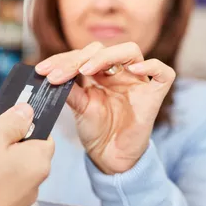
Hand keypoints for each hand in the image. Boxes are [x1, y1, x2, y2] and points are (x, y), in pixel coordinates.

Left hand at [35, 42, 174, 174]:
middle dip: (77, 59)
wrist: (109, 155)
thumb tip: (50, 74)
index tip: (42, 70)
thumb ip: (69, 89)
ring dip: (105, 56)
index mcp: (99, 73)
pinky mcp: (154, 94)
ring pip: (129, 51)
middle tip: (57, 74)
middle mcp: (118, 73)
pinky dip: (150, 66)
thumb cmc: (95, 130)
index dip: (62, 59)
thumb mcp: (78, 107)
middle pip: (102, 50)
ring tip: (85, 70)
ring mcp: (137, 81)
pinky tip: (131, 70)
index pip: (83, 55)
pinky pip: (162, 73)